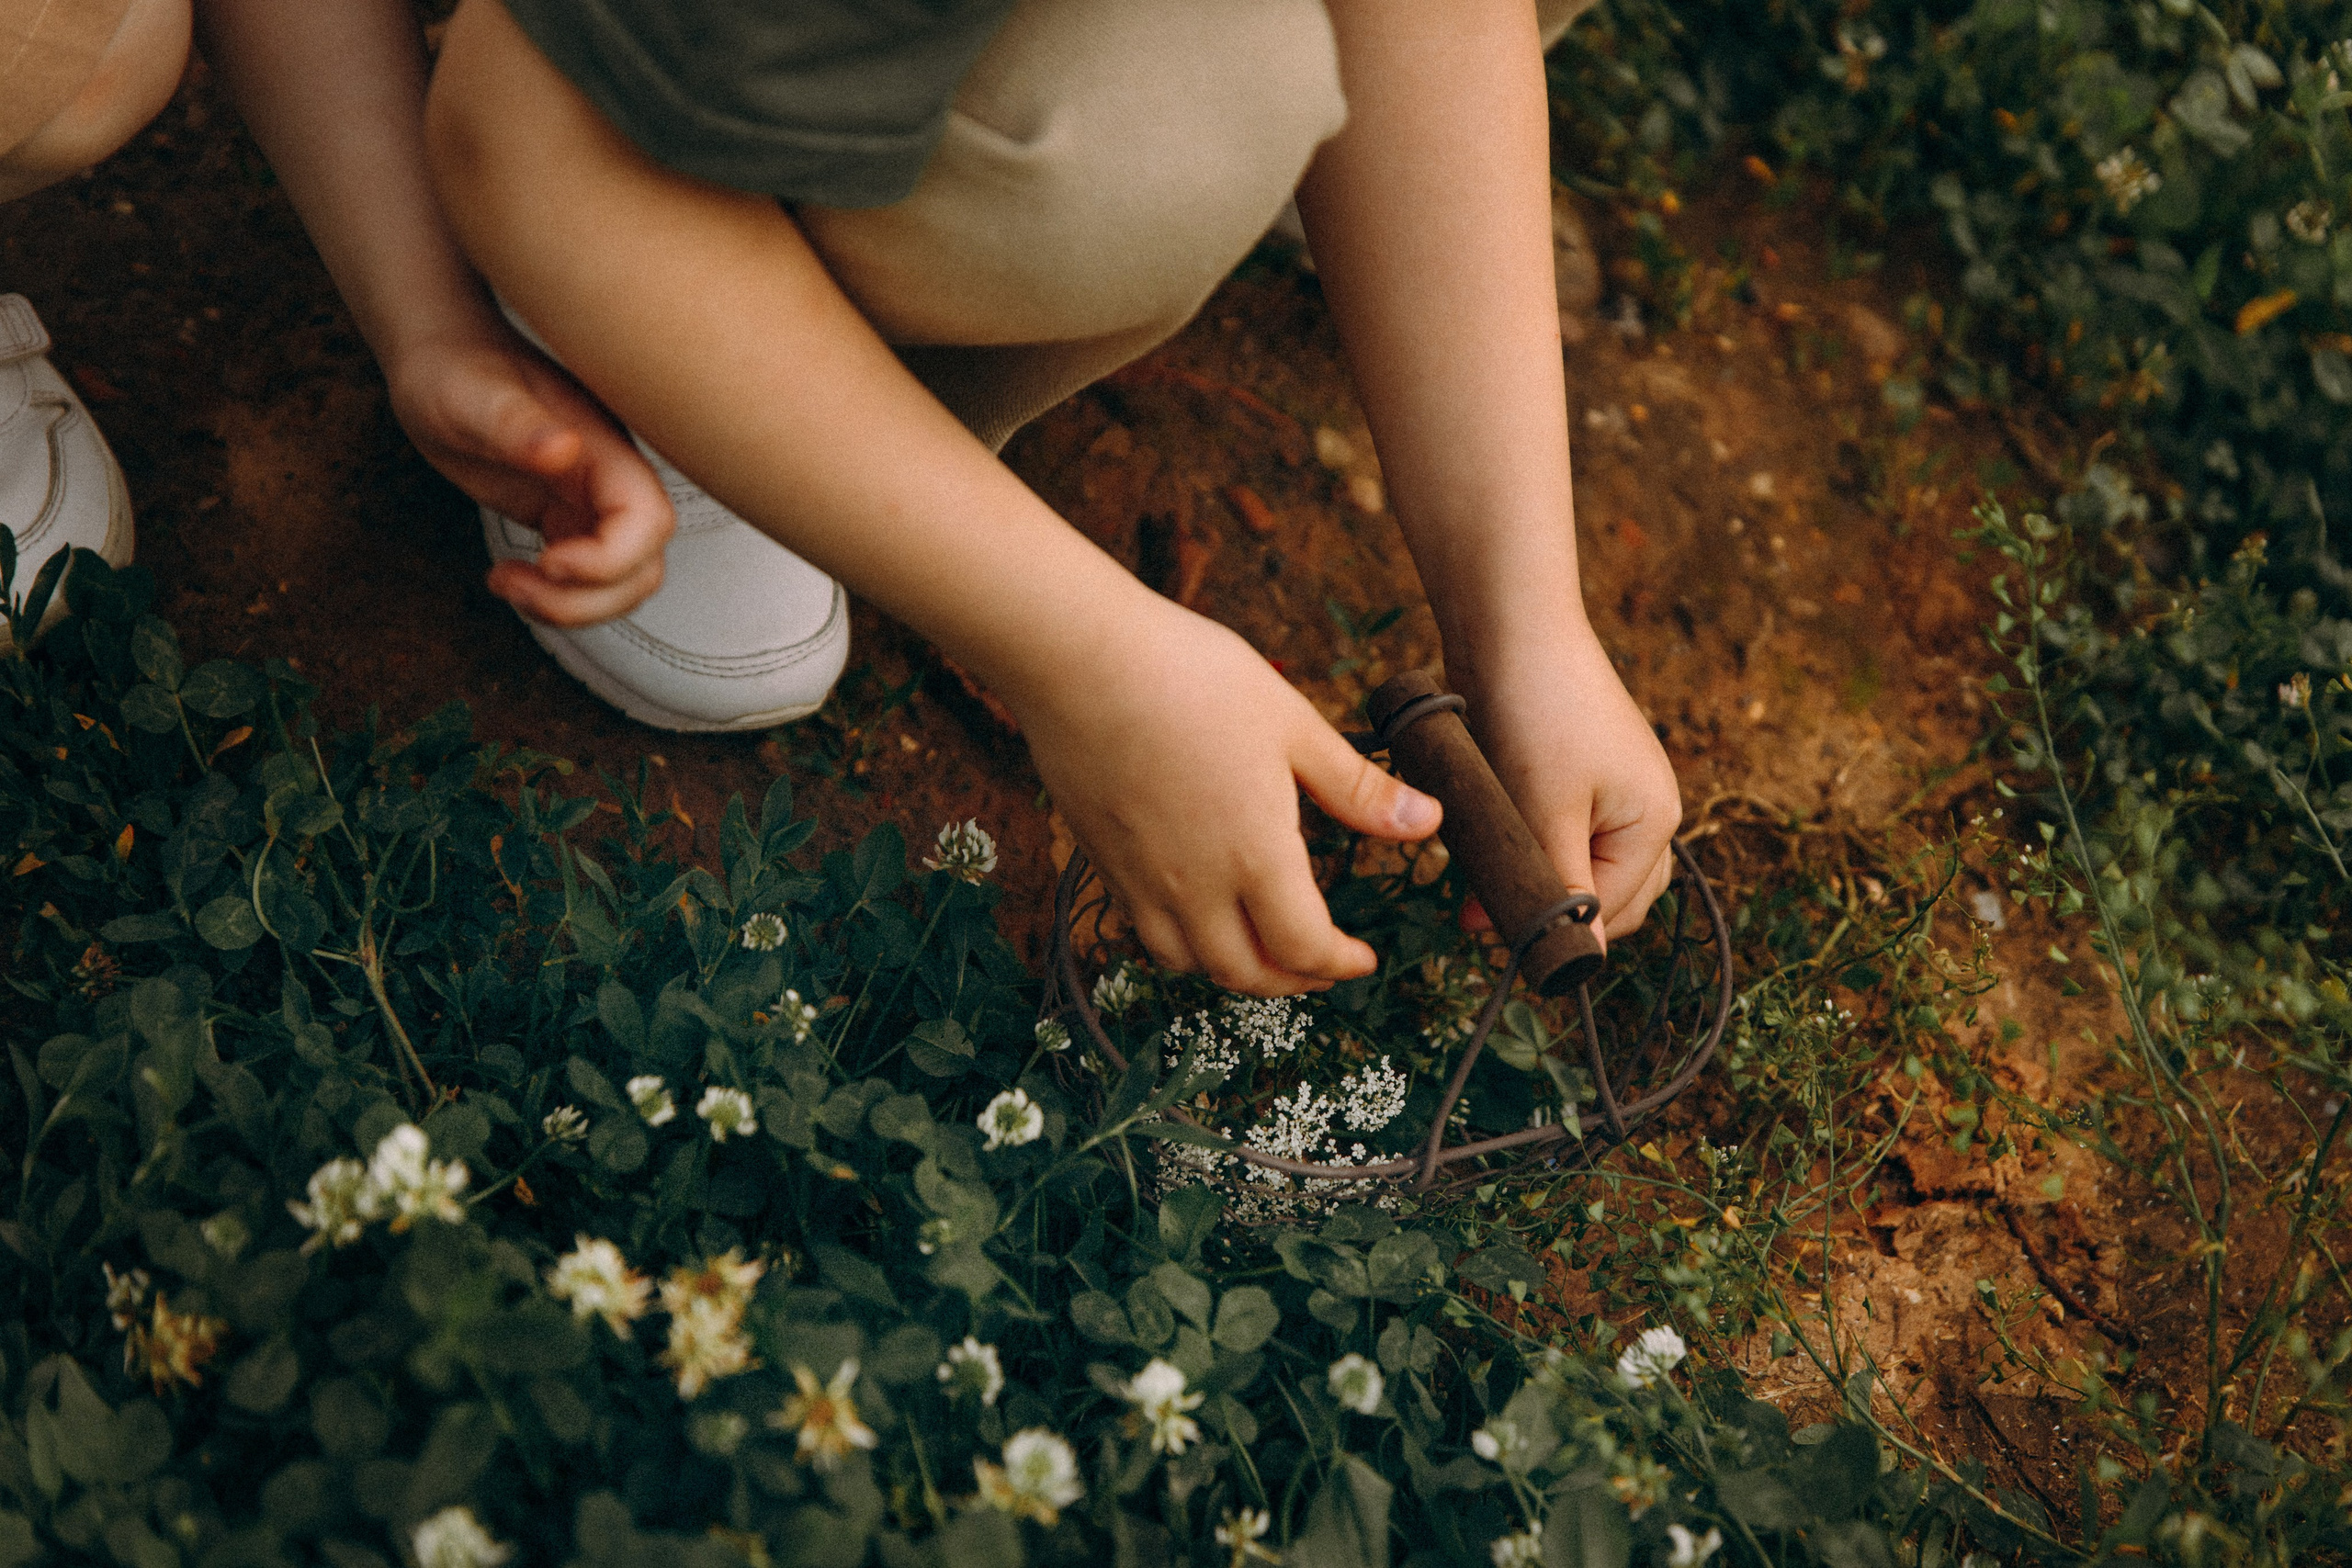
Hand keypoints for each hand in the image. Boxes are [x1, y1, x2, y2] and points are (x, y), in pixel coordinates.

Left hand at [384, 329, 672, 625]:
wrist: (441, 360)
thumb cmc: (454, 369)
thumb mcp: (472, 396)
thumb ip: (516, 423)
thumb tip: (561, 451)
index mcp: (602, 448)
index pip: (648, 521)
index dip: (610, 559)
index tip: (548, 559)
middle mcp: (608, 480)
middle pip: (643, 567)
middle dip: (587, 598)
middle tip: (517, 582)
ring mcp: (590, 504)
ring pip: (621, 584)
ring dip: (570, 607)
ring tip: (508, 583)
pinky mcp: (565, 520)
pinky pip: (586, 580)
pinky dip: (554, 598)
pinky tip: (507, 575)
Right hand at [1015, 601, 1442, 995]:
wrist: (1081, 660)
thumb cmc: (1193, 680)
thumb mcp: (1293, 727)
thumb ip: (1358, 789)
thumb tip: (1428, 822)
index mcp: (1254, 856)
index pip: (1305, 948)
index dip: (1339, 964)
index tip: (1363, 958)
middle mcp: (1193, 886)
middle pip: (1247, 972)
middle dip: (1294, 980)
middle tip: (1321, 966)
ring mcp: (1140, 880)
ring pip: (1191, 962)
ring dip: (1237, 969)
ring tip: (1264, 948)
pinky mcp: (1102, 862)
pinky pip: (1146, 933)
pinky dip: (1183, 945)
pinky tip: (1198, 912)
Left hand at [1453, 620, 1679, 945]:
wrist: (1512, 625)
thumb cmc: (1535, 715)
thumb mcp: (1546, 814)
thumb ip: (1562, 888)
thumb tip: (1581, 961)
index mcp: (1657, 823)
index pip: (1612, 911)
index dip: (1551, 929)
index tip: (1483, 931)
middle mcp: (1649, 810)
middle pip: (1609, 896)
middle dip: (1551, 907)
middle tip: (1478, 910)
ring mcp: (1618, 789)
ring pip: (1585, 865)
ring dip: (1540, 877)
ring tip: (1482, 871)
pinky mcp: (1582, 772)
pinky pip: (1567, 830)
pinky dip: (1534, 844)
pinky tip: (1493, 834)